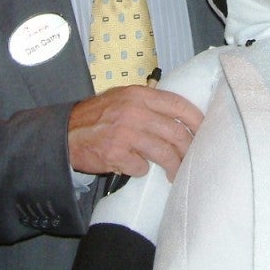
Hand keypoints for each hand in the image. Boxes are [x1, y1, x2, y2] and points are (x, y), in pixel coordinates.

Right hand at [67, 85, 202, 180]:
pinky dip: (142, 170)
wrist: (64, 133)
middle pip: (176, 133)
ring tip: (175, 174)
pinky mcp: (117, 154)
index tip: (205, 130)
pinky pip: (141, 167)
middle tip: (191, 159)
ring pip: (164, 153)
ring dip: (173, 166)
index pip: (178, 105)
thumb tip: (178, 116)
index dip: (196, 119)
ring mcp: (126, 134)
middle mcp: (135, 112)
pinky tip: (138, 168)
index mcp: (139, 95)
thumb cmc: (96, 116)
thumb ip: (147, 103)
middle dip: (188, 150)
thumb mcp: (122, 98)